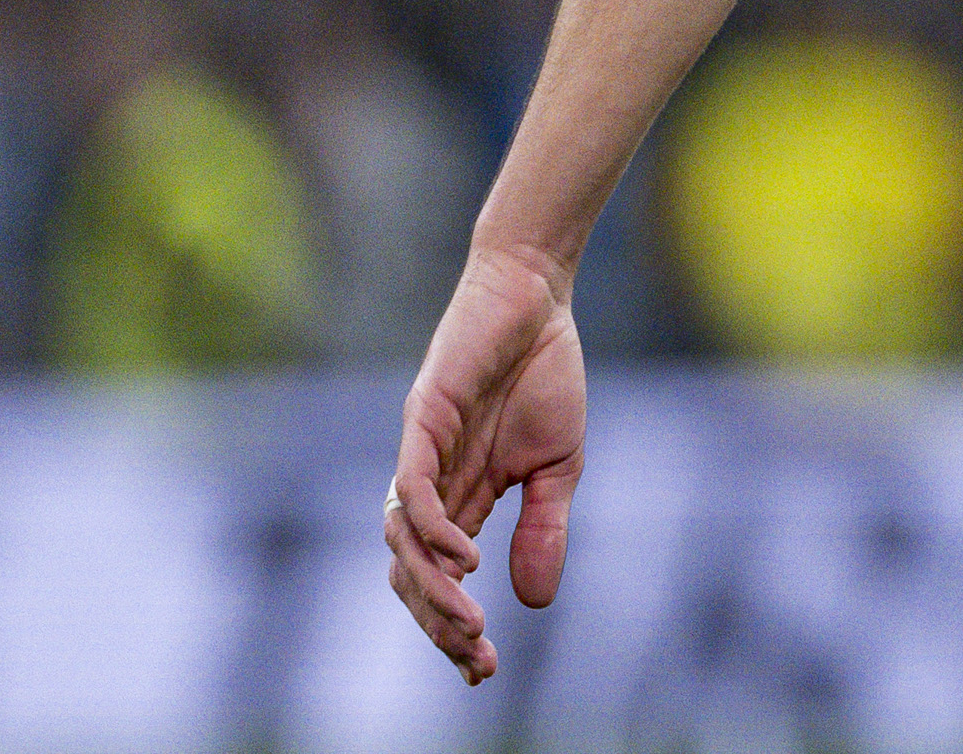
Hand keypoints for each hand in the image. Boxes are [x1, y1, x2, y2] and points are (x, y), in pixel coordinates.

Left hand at [384, 241, 588, 683]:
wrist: (535, 294)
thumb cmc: (543, 371)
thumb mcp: (558, 464)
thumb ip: (544, 527)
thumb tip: (534, 602)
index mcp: (462, 497)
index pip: (441, 577)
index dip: (453, 626)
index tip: (482, 668)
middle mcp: (431, 483)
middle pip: (411, 573)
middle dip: (438, 623)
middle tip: (474, 657)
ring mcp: (422, 453)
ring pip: (404, 542)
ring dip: (432, 590)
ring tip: (470, 620)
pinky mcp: (424, 420)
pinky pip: (413, 490)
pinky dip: (432, 532)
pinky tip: (466, 558)